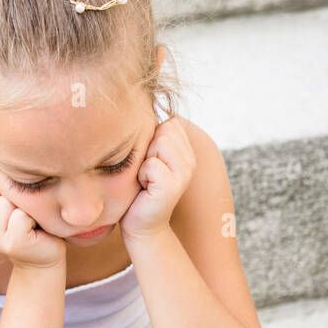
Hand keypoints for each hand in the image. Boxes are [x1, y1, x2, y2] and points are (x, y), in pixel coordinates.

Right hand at [0, 177, 65, 270]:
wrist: (42, 256)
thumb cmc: (25, 223)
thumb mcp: (2, 201)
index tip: (5, 201)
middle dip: (6, 193)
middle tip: (17, 210)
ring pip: (5, 201)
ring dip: (21, 206)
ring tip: (26, 220)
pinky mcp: (12, 244)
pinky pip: (20, 216)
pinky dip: (31, 218)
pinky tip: (33, 228)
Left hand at [118, 116, 194, 242]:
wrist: (140, 225)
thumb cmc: (137, 189)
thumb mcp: (145, 156)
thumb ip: (151, 134)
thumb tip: (140, 101)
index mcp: (185, 149)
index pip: (167, 122)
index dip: (150, 139)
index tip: (147, 162)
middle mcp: (190, 159)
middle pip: (162, 129)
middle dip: (146, 149)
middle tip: (145, 173)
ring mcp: (185, 172)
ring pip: (158, 142)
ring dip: (143, 162)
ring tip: (145, 180)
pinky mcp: (174, 185)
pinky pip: (151, 164)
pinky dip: (142, 176)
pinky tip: (145, 190)